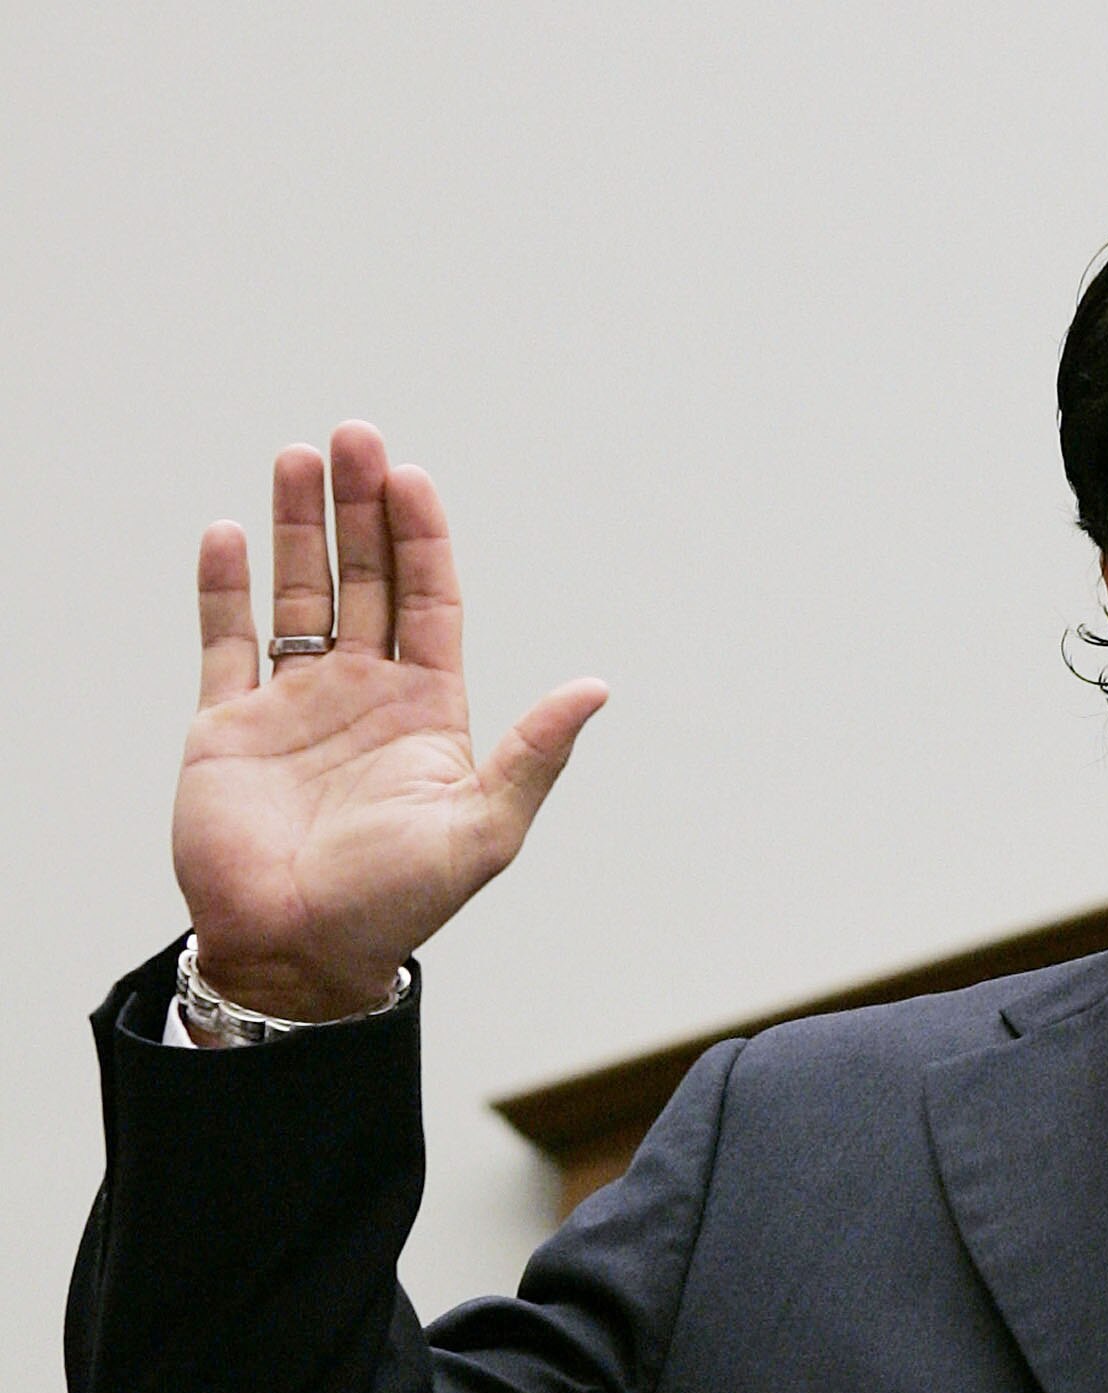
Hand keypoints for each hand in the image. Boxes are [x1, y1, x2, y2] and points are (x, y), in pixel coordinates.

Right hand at [171, 422, 606, 1020]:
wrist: (300, 951)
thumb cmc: (396, 904)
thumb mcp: (483, 829)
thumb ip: (535, 755)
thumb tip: (596, 688)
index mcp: (427, 714)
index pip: (429, 602)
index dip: (422, 538)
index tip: (410, 478)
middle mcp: (363, 697)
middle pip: (366, 578)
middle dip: (360, 508)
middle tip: (354, 438)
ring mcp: (295, 704)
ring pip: (297, 592)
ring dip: (296, 526)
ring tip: (298, 458)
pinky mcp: (230, 723)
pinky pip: (225, 639)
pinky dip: (224, 587)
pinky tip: (230, 532)